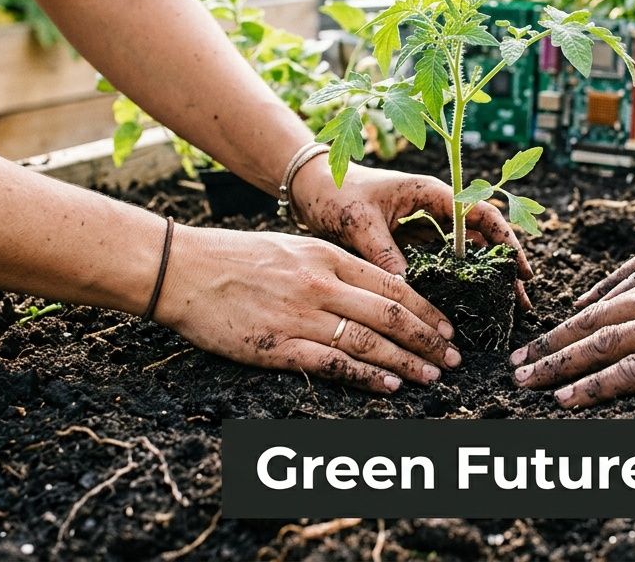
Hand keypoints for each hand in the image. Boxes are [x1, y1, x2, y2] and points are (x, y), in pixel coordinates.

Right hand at [156, 227, 462, 393]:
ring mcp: (301, 316)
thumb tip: (372, 289)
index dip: (425, 309)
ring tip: (432, 375)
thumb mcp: (292, 248)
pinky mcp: (279, 345)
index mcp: (325, 256)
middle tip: (453, 357)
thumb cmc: (234, 258)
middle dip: (428, 338)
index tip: (447, 327)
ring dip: (406, 361)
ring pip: (369, 340)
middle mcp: (320, 284)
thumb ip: (330, 267)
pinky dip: (366, 376)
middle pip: (390, 313)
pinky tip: (389, 386)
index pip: (391, 284)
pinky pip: (334, 362)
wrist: (182, 270)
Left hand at [292, 160, 533, 307]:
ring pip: (463, 253)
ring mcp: (423, 226)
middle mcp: (433, 208)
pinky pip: (439, 263)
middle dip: (503, 266)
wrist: (309, 187)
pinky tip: (466, 304)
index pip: (480, 213)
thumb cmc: (334, 193)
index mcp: (428, 192)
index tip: (519, 269)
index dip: (504, 240)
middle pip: (480, 236)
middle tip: (521, 299)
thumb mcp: (358, 222)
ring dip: (483, 277)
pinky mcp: (410, 243)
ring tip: (504, 307)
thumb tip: (406, 287)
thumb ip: (384, 252)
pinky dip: (455, 281)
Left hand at [509, 235, 634, 406]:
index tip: (556, 329)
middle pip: (596, 320)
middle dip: (553, 341)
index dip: (582, 317)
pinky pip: (630, 374)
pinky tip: (568, 399)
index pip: (618, 298)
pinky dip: (592, 387)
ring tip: (524, 381)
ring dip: (557, 364)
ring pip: (600, 345)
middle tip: (518, 360)